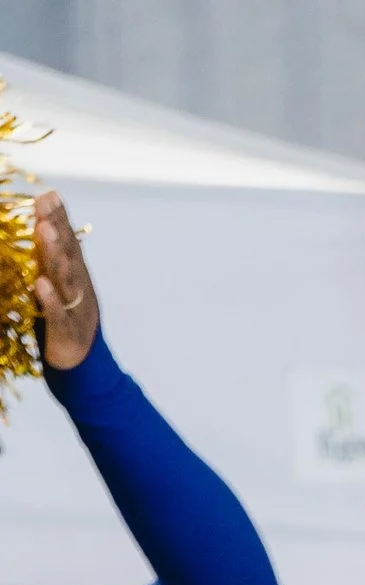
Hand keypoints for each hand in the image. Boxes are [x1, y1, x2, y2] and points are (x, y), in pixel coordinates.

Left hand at [29, 195, 95, 371]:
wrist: (84, 371)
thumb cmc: (64, 324)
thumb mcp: (60, 288)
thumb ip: (51, 261)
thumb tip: (43, 226)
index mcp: (77, 278)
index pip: (70, 242)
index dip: (60, 218)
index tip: (48, 194)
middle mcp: (80, 290)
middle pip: (69, 256)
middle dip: (58, 229)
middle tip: (46, 204)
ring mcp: (76, 312)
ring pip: (66, 281)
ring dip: (56, 256)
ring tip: (46, 233)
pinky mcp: (68, 335)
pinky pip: (58, 315)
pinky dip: (51, 300)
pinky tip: (41, 284)